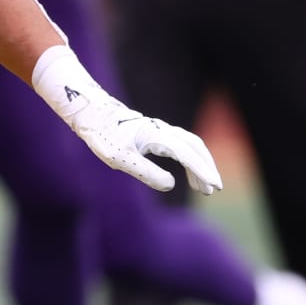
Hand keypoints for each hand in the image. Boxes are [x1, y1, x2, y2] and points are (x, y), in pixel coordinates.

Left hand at [32, 46, 221, 193]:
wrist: (91, 114)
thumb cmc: (103, 136)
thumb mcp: (121, 159)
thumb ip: (147, 172)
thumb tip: (171, 184)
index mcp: (157, 136)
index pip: (188, 155)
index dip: (202, 171)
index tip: (213, 187)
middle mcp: (163, 130)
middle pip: (196, 148)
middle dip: (207, 168)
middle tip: (215, 190)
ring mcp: (161, 129)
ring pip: (191, 145)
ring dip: (201, 164)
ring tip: (203, 187)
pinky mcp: (156, 132)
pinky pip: (182, 144)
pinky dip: (191, 159)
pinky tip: (188, 173)